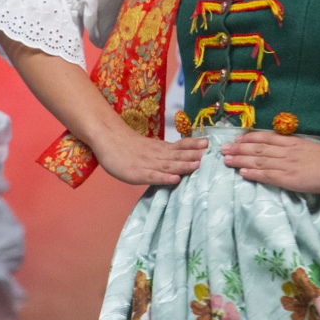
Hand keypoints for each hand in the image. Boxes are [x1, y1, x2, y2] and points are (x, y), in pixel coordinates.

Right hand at [93, 125, 207, 185]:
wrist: (108, 140)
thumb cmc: (130, 146)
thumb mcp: (151, 147)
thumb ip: (166, 152)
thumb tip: (185, 156)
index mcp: (161, 148)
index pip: (180, 145)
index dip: (194, 144)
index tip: (209, 143)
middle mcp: (157, 154)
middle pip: (178, 155)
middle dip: (194, 155)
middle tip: (211, 155)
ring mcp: (147, 163)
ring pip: (168, 164)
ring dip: (183, 165)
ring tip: (198, 165)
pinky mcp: (138, 173)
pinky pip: (152, 176)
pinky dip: (164, 177)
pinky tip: (175, 179)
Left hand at [220, 131, 319, 193]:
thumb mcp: (310, 147)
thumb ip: (296, 148)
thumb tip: (286, 148)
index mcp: (292, 143)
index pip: (266, 138)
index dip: (250, 138)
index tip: (237, 138)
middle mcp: (285, 152)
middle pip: (257, 149)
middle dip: (239, 148)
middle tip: (223, 148)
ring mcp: (285, 165)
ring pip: (258, 161)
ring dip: (241, 160)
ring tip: (226, 159)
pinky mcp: (287, 178)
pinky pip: (266, 175)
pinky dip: (253, 173)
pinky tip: (242, 173)